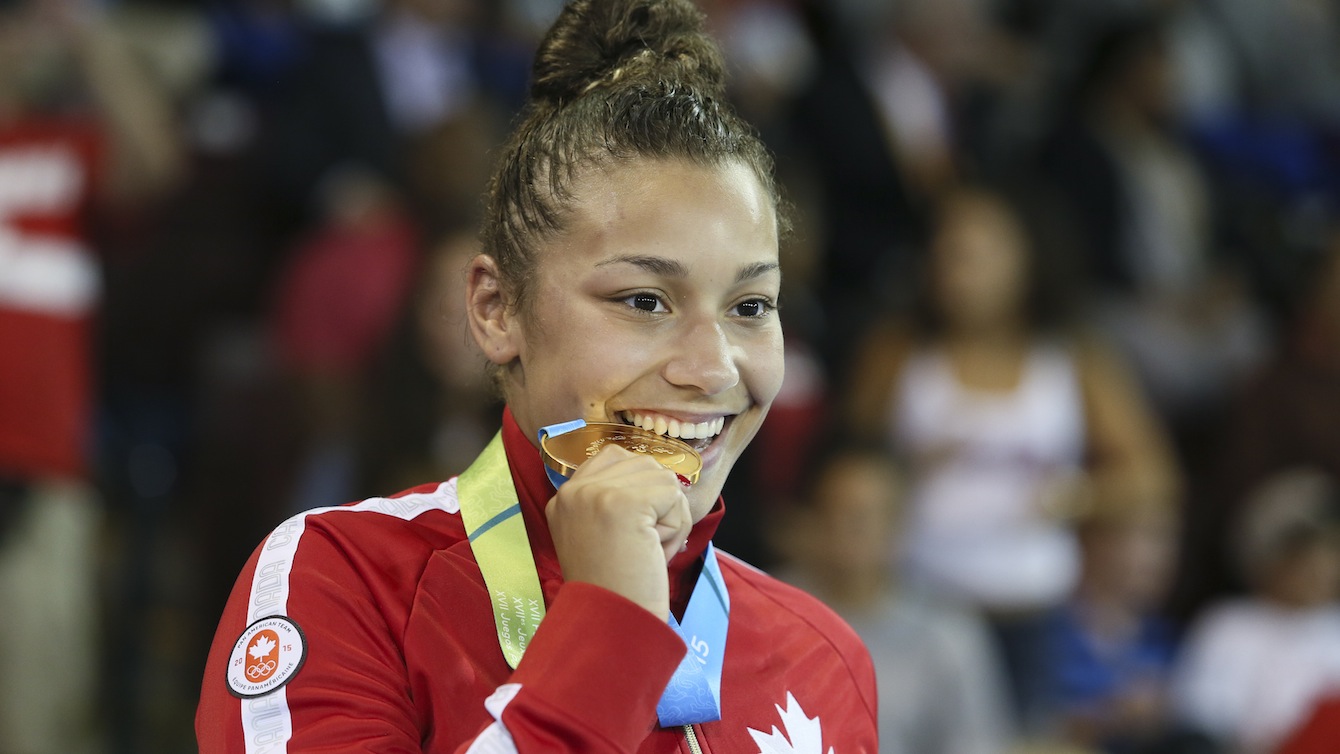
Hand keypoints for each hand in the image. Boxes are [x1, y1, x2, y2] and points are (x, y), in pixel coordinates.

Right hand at [545, 444, 691, 618]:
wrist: (612, 626)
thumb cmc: (616, 590)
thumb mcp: (601, 536)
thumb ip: (617, 501)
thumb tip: (665, 478)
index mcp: (562, 498)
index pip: (615, 458)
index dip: (641, 490)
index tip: (633, 534)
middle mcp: (573, 490)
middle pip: (643, 465)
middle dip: (658, 505)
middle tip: (642, 548)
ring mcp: (595, 493)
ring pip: (662, 478)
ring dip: (670, 516)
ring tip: (647, 550)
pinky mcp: (623, 502)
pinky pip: (674, 494)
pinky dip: (677, 526)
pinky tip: (655, 552)